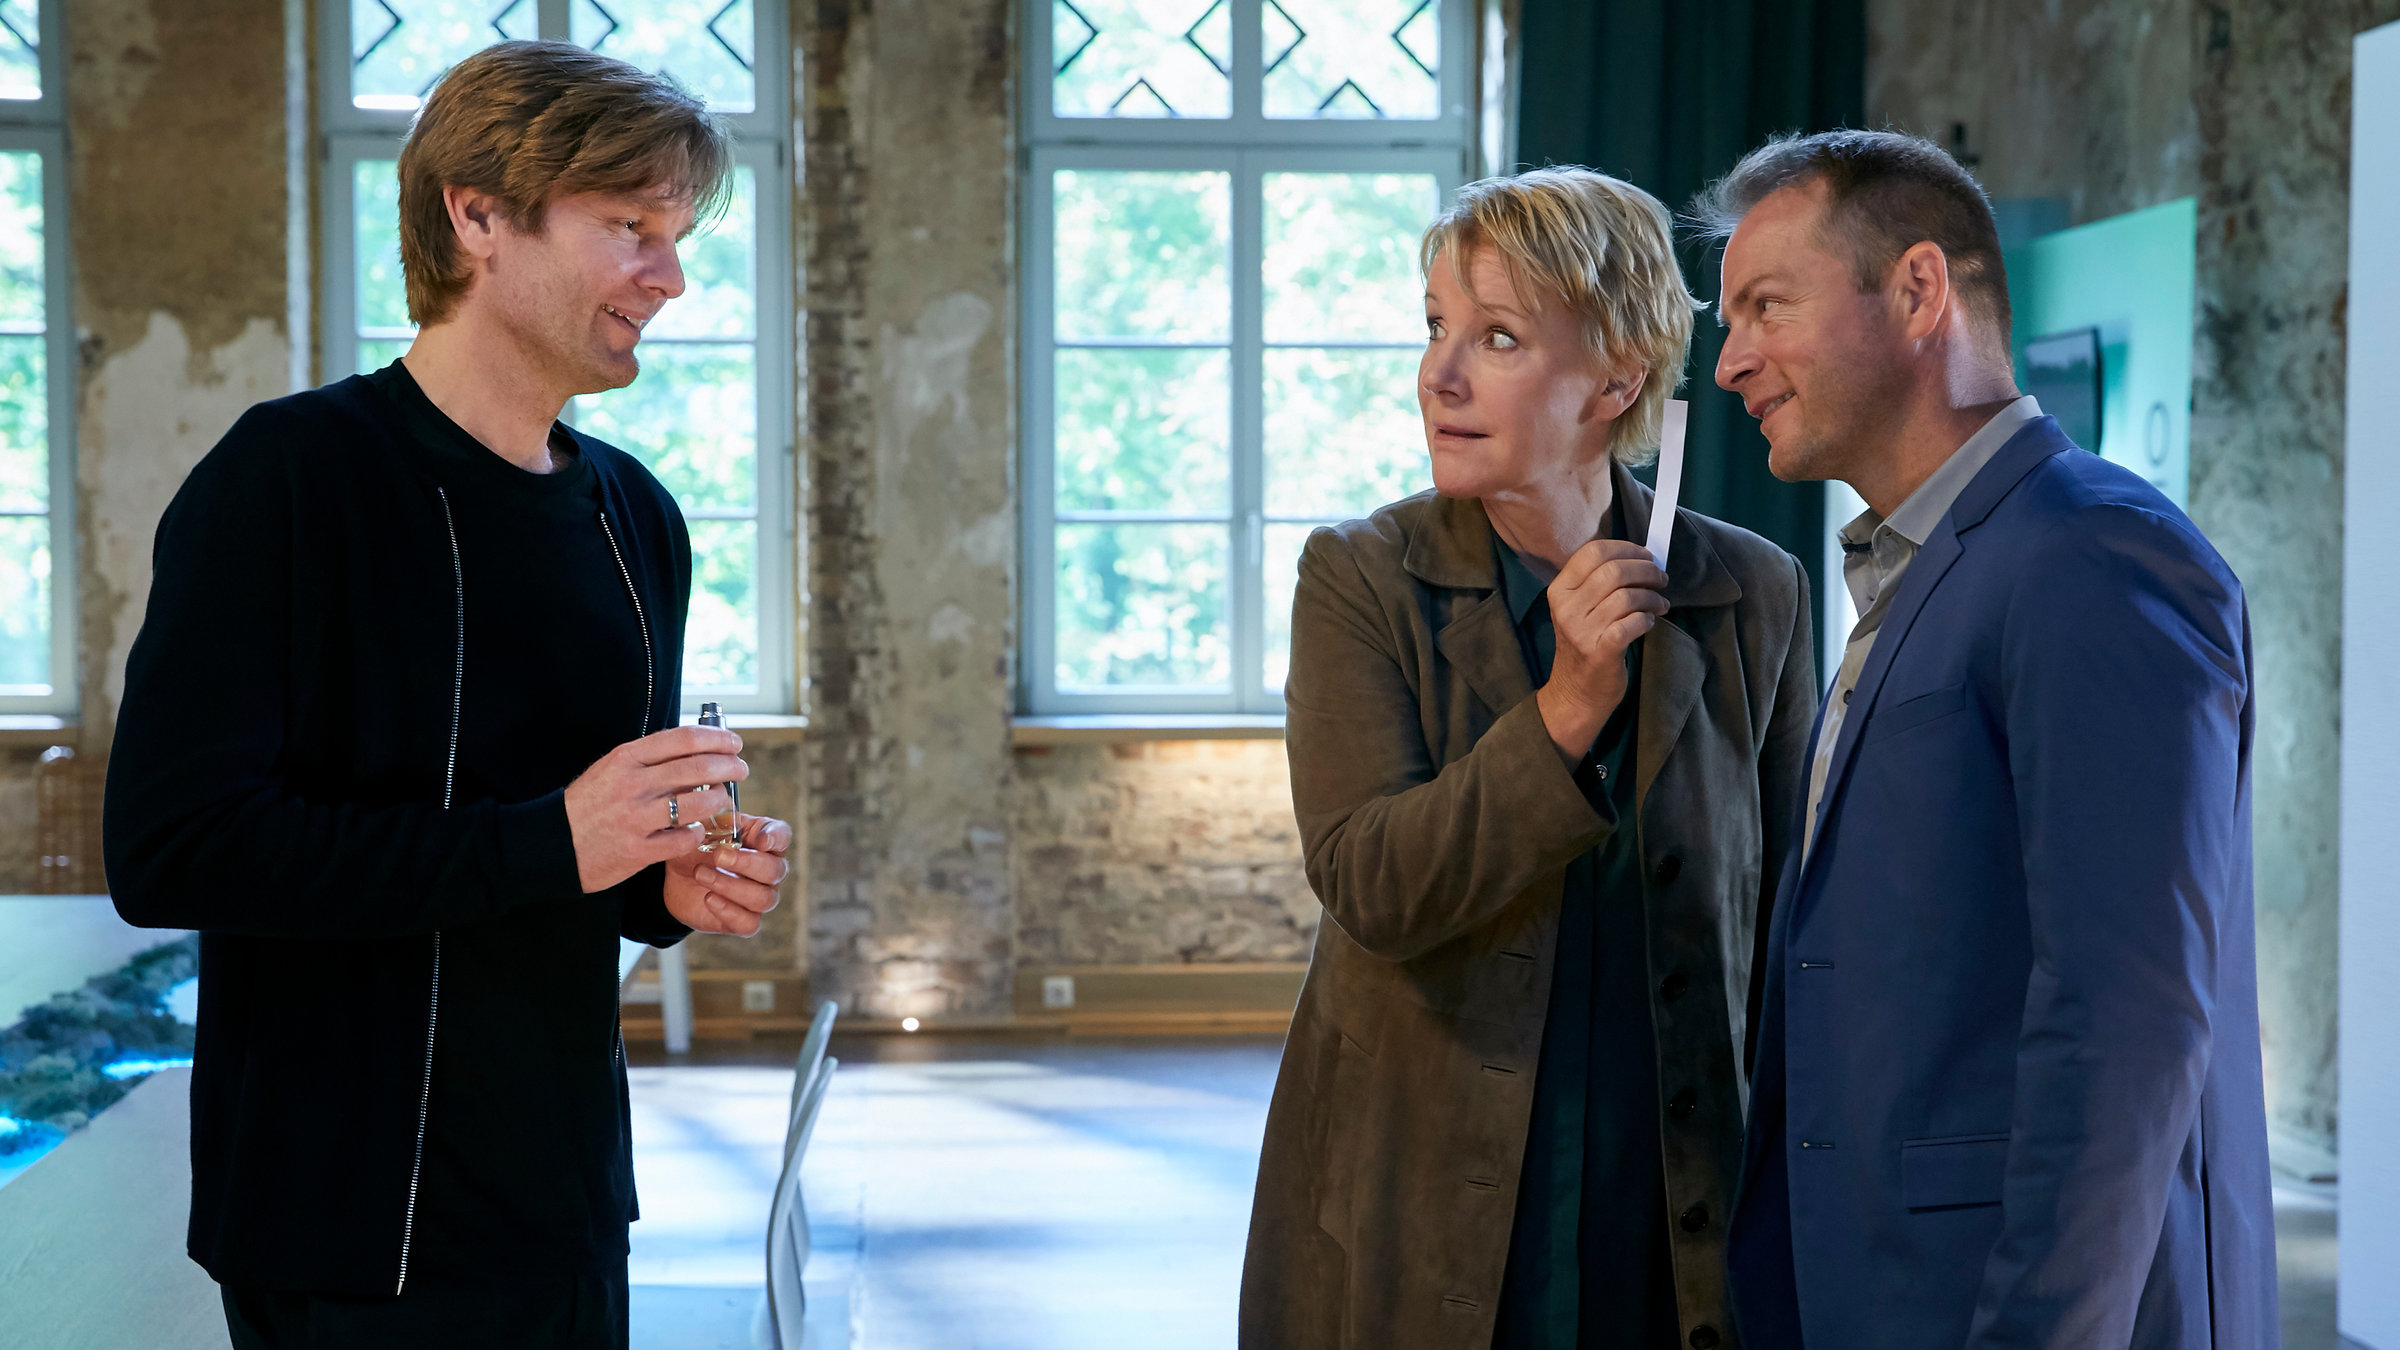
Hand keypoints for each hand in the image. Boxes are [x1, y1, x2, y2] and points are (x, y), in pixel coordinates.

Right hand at [563, 726, 747, 892]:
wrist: (551, 845)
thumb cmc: (588, 804)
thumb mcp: (611, 769)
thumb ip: (648, 759)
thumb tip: (695, 747)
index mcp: (626, 759)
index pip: (684, 739)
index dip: (717, 738)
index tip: (733, 742)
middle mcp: (632, 785)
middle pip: (697, 768)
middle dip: (729, 766)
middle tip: (741, 769)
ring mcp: (635, 819)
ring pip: (697, 803)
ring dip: (719, 799)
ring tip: (723, 798)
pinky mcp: (638, 850)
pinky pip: (683, 838)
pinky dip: (697, 832)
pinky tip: (697, 828)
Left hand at [664, 814, 791, 935]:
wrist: (673, 876)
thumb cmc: (695, 845)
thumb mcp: (701, 824)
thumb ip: (713, 811)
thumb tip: (717, 794)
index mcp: (762, 841)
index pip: (782, 837)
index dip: (775, 839)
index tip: (759, 840)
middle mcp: (768, 870)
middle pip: (775, 871)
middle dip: (746, 863)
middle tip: (718, 855)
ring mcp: (757, 897)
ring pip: (764, 898)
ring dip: (731, 886)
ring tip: (701, 874)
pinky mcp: (742, 920)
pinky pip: (750, 923)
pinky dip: (729, 911)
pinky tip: (708, 898)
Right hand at [1534, 538, 1668, 763]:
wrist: (1575, 693)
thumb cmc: (1583, 644)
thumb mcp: (1578, 609)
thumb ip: (1598, 582)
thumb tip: (1642, 558)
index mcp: (1559, 590)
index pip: (1593, 552)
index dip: (1626, 548)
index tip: (1646, 556)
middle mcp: (1566, 608)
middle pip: (1614, 571)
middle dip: (1646, 570)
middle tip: (1660, 578)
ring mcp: (1581, 631)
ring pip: (1627, 596)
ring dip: (1652, 597)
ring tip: (1660, 604)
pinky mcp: (1601, 651)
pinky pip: (1633, 623)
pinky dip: (1647, 618)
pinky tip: (1649, 621)